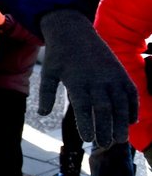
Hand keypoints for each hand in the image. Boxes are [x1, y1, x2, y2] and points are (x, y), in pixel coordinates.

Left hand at [38, 8, 137, 146]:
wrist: (73, 30)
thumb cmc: (58, 56)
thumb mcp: (48, 73)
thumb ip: (45, 94)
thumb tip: (42, 114)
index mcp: (77, 80)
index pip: (83, 108)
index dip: (87, 124)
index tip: (89, 140)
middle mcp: (96, 79)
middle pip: (104, 109)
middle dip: (106, 129)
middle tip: (104, 145)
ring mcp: (111, 75)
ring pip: (121, 103)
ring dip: (122, 122)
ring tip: (120, 140)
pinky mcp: (120, 72)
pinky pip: (131, 92)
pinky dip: (133, 107)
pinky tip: (131, 122)